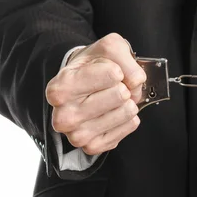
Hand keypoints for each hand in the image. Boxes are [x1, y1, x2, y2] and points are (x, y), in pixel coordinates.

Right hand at [45, 33, 146, 154]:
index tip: (110, 71)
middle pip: (120, 94)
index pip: (112, 74)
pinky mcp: (92, 147)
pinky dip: (129, 118)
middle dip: (123, 86)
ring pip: (126, 112)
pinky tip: (117, 112)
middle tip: (113, 86)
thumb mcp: (107, 48)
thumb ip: (124, 57)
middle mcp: (63, 115)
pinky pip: (128, 127)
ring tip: (115, 99)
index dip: (117, 69)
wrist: (82, 86)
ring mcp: (76, 135)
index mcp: (60, 88)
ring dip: (128, 102)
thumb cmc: (93, 67)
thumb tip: (136, 81)